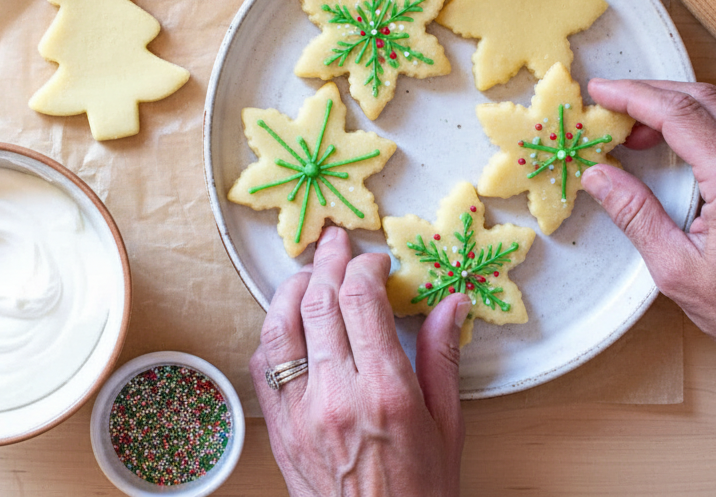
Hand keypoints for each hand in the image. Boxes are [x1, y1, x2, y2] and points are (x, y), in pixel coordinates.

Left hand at [250, 226, 468, 495]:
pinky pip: (264, 364)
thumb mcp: (448, 426)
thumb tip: (451, 302)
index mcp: (385, 391)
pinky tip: (289, 320)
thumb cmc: (421, 492)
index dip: (365, 267)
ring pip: (280, 327)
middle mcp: (337, 395)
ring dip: (292, 289)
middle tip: (337, 243)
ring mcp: (300, 411)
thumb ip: (442, 357)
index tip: (376, 262)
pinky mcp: (279, 428)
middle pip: (318, 302)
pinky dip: (273, 332)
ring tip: (308, 272)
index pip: (360, 299)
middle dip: (327, 262)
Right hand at [582, 79, 715, 457]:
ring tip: (639, 130)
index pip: (679, 115)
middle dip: (652, 93)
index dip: (633, 97)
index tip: (601, 92)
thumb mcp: (678, 272)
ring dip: (679, 107)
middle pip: (704, 98)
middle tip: (613, 105)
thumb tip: (599, 176)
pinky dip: (706, 124)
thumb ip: (636, 215)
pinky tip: (680, 146)